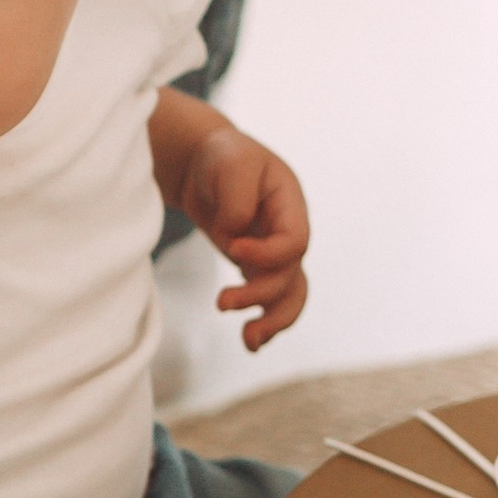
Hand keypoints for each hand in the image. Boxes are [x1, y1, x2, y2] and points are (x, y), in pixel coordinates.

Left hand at [172, 115, 310, 349]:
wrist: (203, 161)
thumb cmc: (221, 156)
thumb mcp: (230, 164)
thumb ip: (237, 199)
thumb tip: (236, 235)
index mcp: (290, 206)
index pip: (294, 243)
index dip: (267, 254)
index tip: (232, 246)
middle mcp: (287, 233)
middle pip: (289, 276)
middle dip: (260, 295)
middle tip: (222, 303)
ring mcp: (273, 253)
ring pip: (288, 296)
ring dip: (273, 321)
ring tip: (248, 340)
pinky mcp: (256, 267)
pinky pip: (270, 299)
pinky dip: (263, 321)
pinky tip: (249, 341)